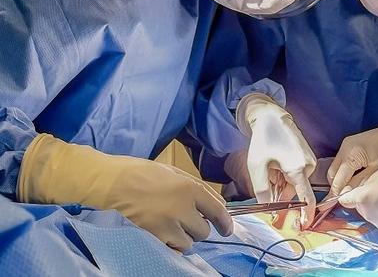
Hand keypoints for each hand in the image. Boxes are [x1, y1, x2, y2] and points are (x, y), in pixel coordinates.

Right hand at [17, 134, 232, 250]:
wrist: (106, 183)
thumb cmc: (138, 173)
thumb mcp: (172, 172)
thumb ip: (194, 187)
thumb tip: (214, 203)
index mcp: (189, 188)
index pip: (218, 210)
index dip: (225, 222)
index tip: (227, 229)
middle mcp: (182, 209)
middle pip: (203, 231)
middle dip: (197, 228)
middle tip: (185, 221)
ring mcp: (166, 226)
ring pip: (188, 243)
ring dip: (183, 237)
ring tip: (168, 226)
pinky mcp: (151, 239)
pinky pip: (171, 249)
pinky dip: (169, 244)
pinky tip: (159, 233)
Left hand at [236, 93, 316, 226]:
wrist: (272, 118)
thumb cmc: (263, 140)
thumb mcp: (256, 167)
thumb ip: (262, 190)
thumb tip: (269, 209)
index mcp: (298, 169)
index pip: (306, 199)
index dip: (305, 214)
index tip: (303, 226)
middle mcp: (308, 166)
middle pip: (295, 191)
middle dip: (280, 191)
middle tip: (267, 177)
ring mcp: (310, 161)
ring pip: (294, 183)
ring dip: (281, 182)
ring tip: (270, 166)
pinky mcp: (308, 158)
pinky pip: (296, 175)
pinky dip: (285, 175)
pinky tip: (277, 163)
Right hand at [327, 110, 377, 195]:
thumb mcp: (375, 171)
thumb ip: (358, 183)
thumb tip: (344, 196)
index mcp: (350, 154)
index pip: (336, 179)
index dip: (337, 193)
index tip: (339, 204)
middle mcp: (344, 147)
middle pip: (332, 173)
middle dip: (337, 186)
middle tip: (346, 197)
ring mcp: (346, 144)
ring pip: (337, 167)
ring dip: (341, 178)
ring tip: (352, 188)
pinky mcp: (351, 143)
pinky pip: (343, 160)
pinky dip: (346, 170)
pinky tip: (355, 177)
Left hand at [338, 162, 377, 233]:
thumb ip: (369, 179)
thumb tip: (364, 186)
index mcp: (363, 198)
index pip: (344, 199)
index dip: (347, 194)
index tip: (351, 190)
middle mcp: (367, 213)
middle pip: (359, 206)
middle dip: (365, 199)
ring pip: (371, 213)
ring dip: (376, 207)